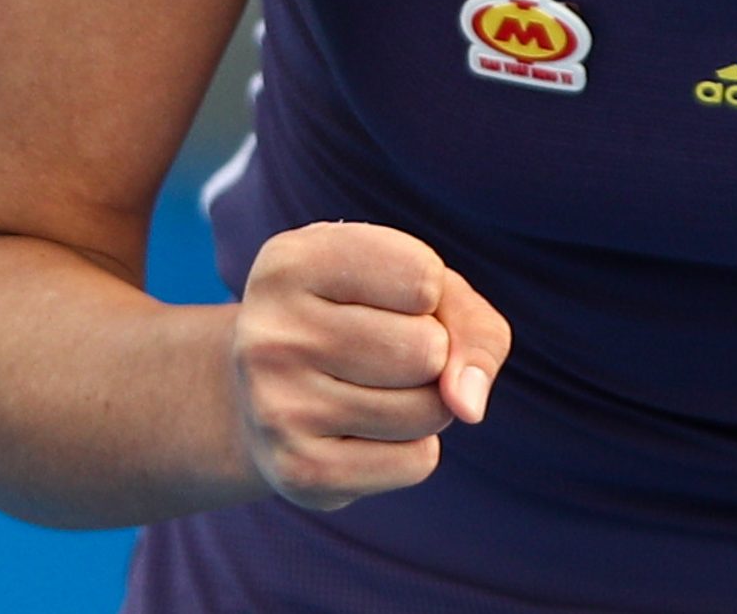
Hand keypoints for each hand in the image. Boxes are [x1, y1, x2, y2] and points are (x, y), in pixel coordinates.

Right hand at [228, 221, 513, 510]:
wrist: (267, 400)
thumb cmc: (362, 322)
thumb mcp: (416, 287)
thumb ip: (470, 323)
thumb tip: (469, 406)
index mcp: (291, 263)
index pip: (423, 278)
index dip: (429, 293)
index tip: (384, 297)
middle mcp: (271, 334)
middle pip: (429, 350)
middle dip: (432, 354)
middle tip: (379, 353)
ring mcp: (277, 409)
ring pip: (432, 409)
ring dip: (427, 404)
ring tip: (372, 391)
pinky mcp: (298, 473)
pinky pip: (418, 462)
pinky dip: (412, 450)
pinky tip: (362, 434)